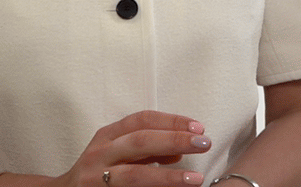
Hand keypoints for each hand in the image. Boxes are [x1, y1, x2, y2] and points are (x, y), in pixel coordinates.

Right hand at [52, 111, 211, 186]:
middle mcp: (99, 155)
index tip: (199, 126)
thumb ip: (147, 149)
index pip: (142, 120)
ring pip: (134, 176)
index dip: (171, 121)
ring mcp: (96, 179)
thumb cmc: (98, 171)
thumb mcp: (118, 152)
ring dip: (167, 177)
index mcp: (107, 136)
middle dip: (174, 141)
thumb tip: (181, 150)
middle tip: (204, 143)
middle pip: (140, 142)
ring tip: (195, 179)